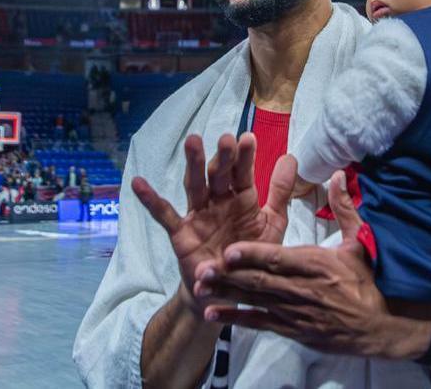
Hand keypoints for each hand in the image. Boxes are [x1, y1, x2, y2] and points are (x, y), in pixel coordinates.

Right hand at [132, 133, 295, 316]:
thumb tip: (291, 157)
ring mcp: (198, 216)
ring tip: (193, 142)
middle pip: (219, 174)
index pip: (243, 172)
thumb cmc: (251, 256)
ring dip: (194, 165)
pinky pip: (164, 216)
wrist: (228, 293)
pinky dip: (151, 200)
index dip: (245, 157)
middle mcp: (219, 202)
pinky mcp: (181, 234)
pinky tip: (139, 183)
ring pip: (195, 186)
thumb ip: (280, 193)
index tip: (248, 138)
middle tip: (226, 139)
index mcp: (242, 198)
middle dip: (223, 157)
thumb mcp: (272, 224)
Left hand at [194, 171, 430, 359]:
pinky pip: (259, 322)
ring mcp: (294, 312)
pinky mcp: (291, 329)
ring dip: (226, 295)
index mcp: (316, 264)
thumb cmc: (367, 280)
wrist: (379, 327)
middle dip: (230, 275)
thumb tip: (337, 174)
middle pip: (260, 281)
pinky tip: (213, 314)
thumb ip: (344, 208)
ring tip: (200, 288)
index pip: (279, 258)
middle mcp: (302, 289)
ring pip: (255, 301)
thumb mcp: (360, 242)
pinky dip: (236, 318)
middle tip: (202, 270)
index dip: (253, 255)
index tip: (230, 250)